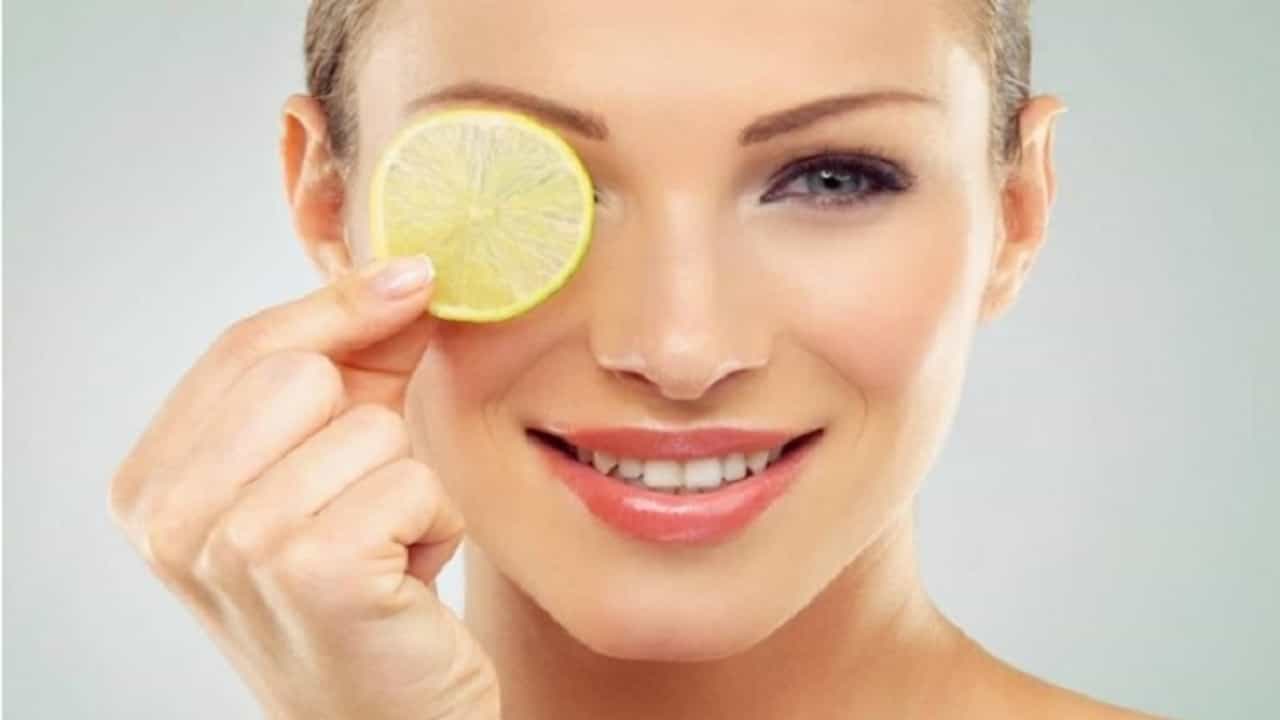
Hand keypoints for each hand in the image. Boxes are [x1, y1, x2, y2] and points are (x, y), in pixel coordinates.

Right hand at [109, 256, 500, 719]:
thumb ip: (349, 370)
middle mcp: (171, 519)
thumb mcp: (326, 468)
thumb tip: (408, 275)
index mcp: (151, 484)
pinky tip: (406, 577)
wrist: (384, 718)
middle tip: (364, 503)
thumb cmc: (360, 591)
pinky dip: (435, 522)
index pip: (245, 346)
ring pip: (370, 426)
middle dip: (365, 425)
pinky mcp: (315, 569)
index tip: (414, 276)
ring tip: (382, 551)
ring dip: (406, 485)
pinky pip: (415, 479)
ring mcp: (235, 545)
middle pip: (301, 373)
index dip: (337, 306)